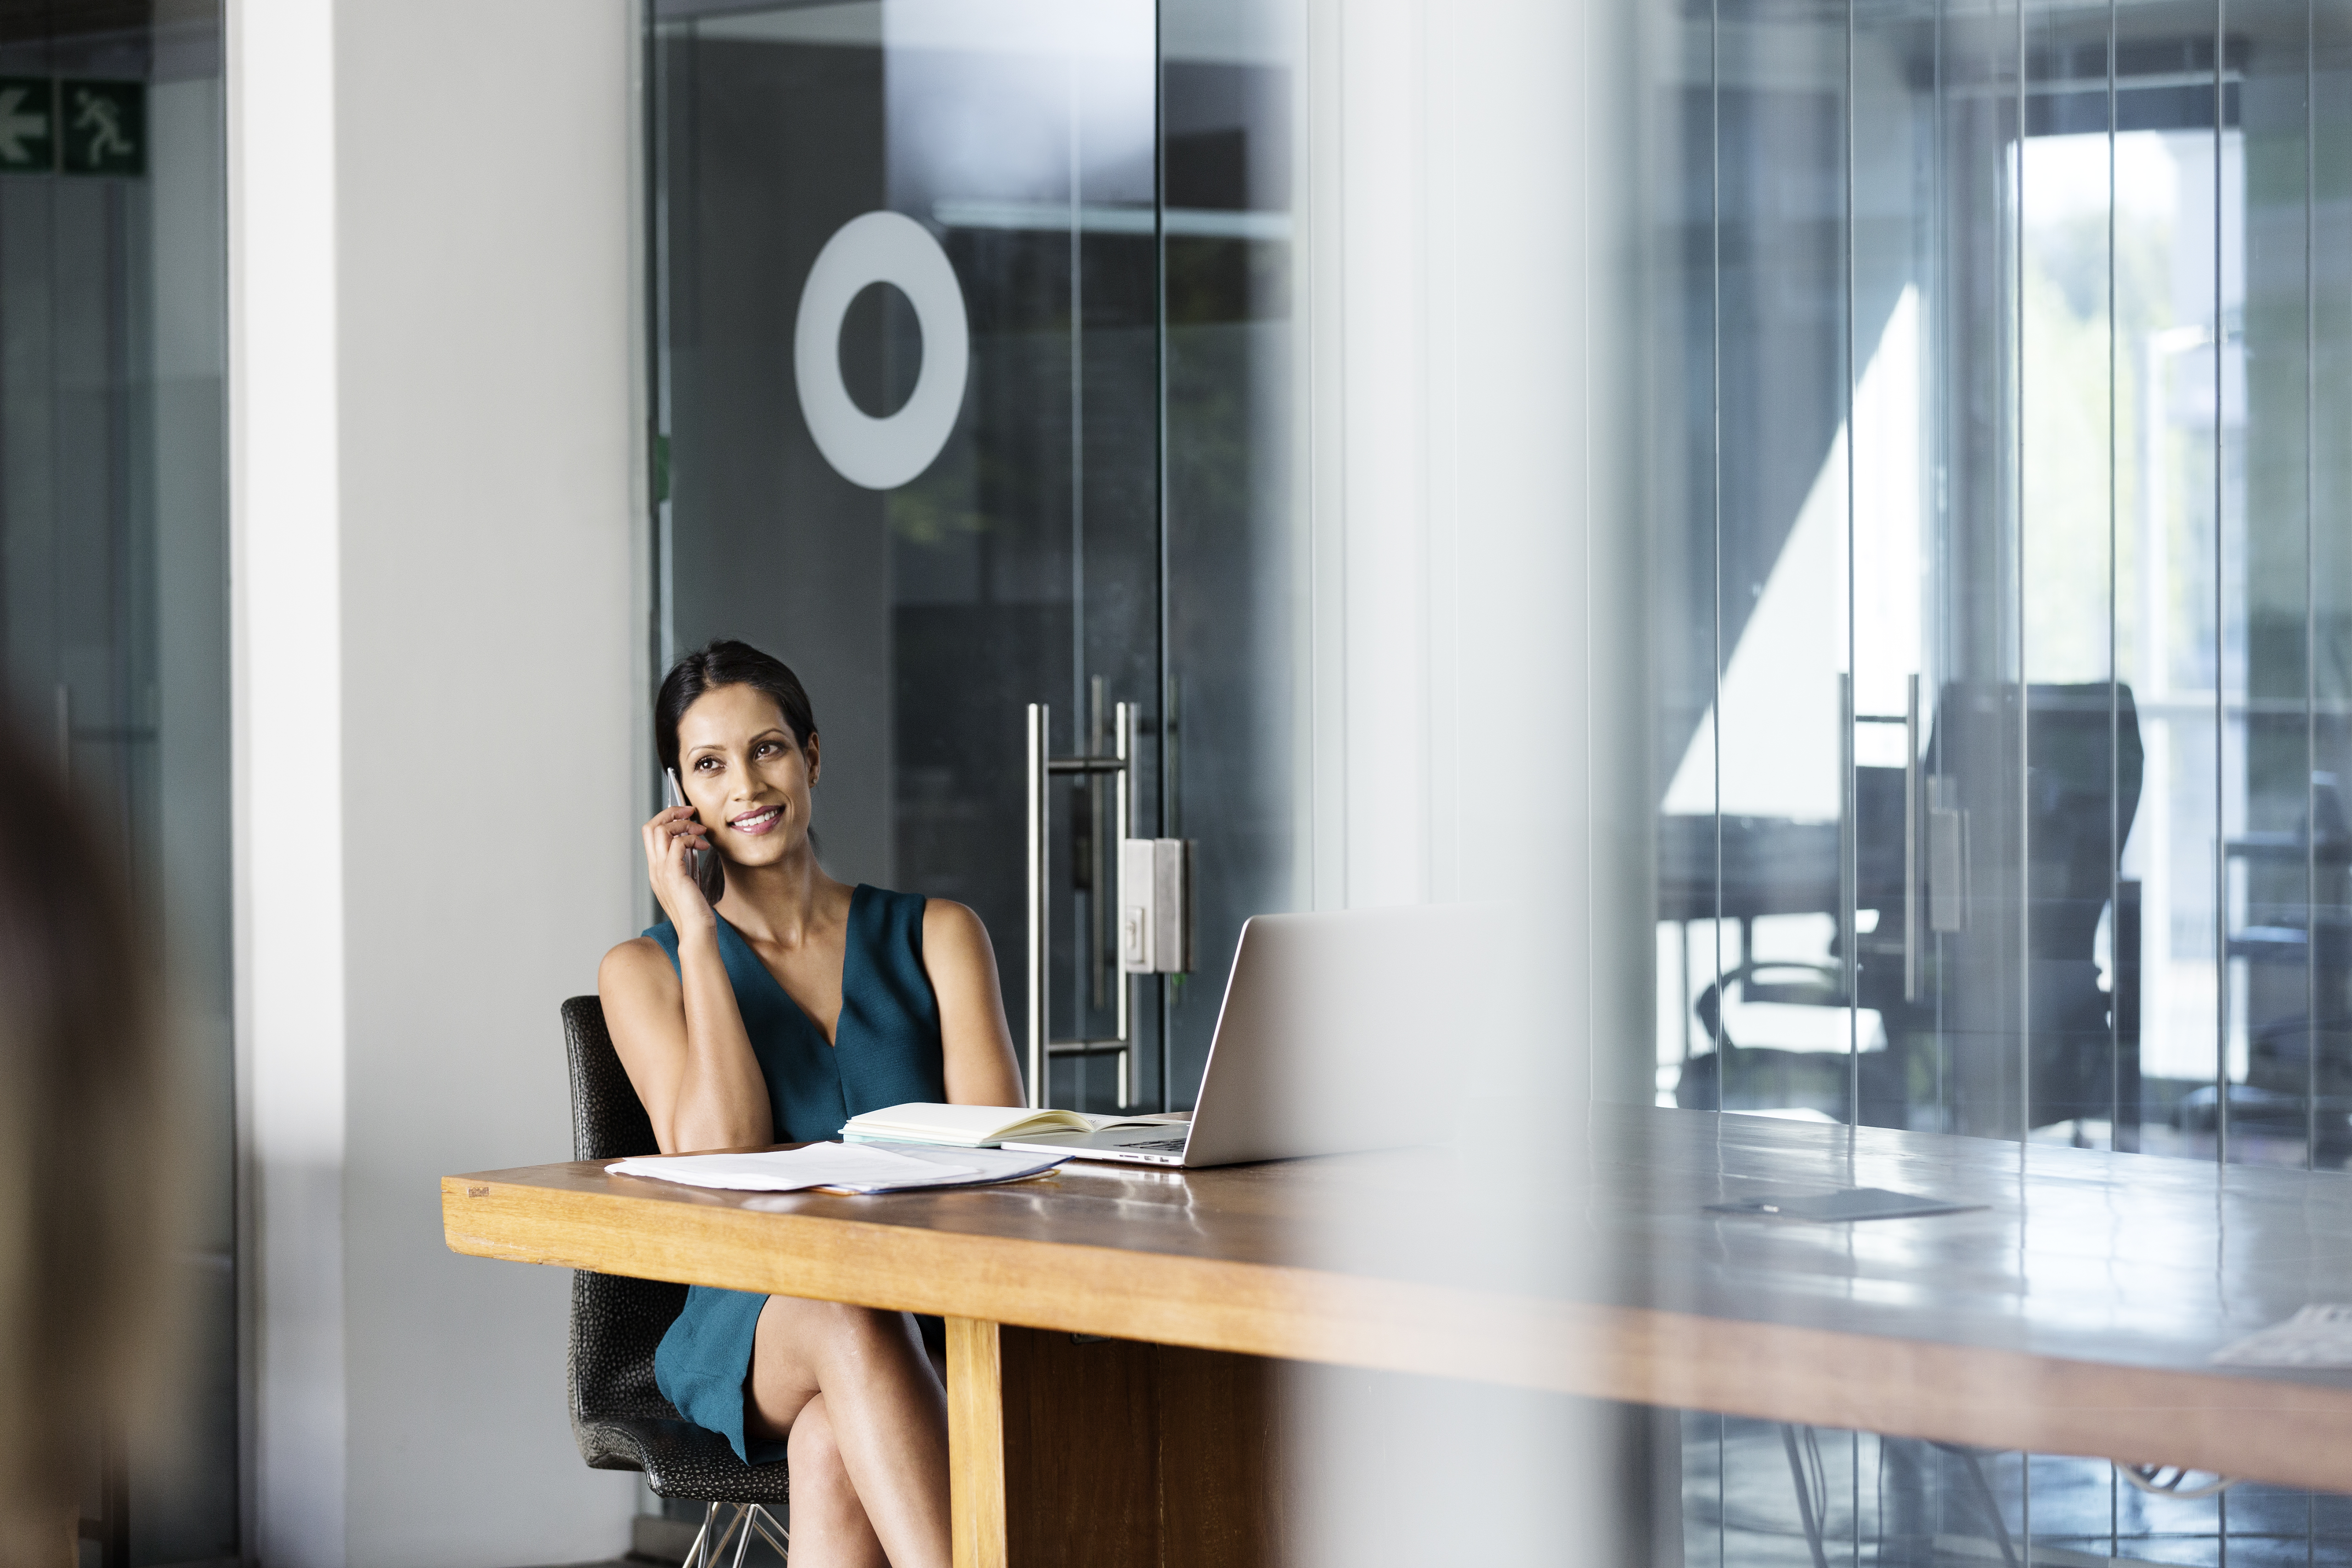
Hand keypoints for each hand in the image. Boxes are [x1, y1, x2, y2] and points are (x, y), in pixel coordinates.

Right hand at [642, 805, 715, 933]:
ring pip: (660, 831)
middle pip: (650, 827)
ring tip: (700, 830)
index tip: (686, 816)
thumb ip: (684, 863)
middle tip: (691, 812)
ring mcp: (661, 872)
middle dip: (670, 813)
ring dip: (683, 824)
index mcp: (656, 870)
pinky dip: (691, 838)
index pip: (650, 834)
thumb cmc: (696, 909)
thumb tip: (693, 844)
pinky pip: (677, 844)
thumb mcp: (687, 881)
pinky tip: (704, 846)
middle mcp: (654, 869)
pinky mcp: (674, 874)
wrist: (696, 931)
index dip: (666, 819)